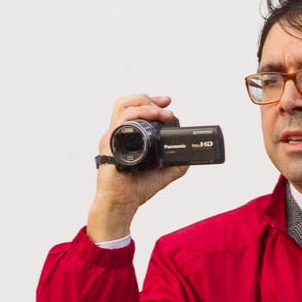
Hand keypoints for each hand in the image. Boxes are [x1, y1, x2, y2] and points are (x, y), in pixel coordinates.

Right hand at [87, 94, 191, 242]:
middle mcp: (119, 134)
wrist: (123, 202)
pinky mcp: (110, 145)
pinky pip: (120, 123)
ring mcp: (113, 137)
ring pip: (123, 107)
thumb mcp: (164, 171)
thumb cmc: (137, 188)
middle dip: (149, 100)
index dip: (151, 102)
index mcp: (129, 137)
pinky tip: (151, 119)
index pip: (135, 109)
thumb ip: (177, 162)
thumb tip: (192, 156)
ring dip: (145, 105)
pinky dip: (136, 116)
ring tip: (161, 113)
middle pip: (128, 103)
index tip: (168, 104)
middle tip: (167, 107)